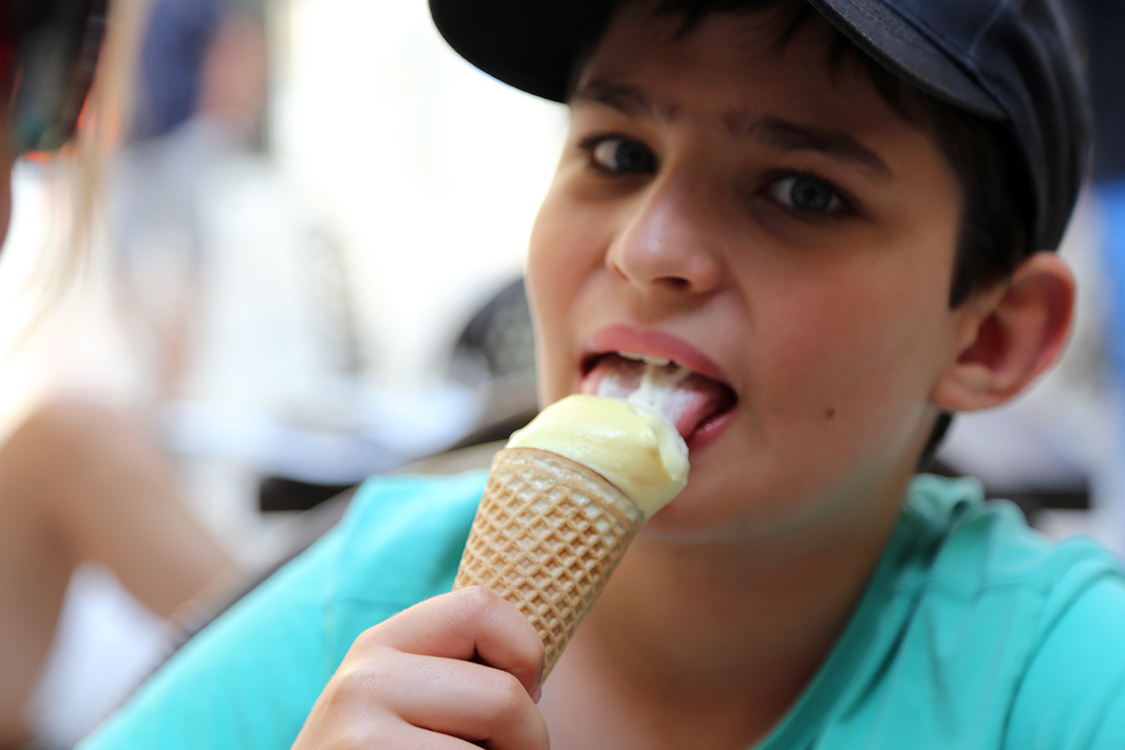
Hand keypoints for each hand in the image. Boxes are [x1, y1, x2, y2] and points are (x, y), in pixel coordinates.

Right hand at [291, 586, 548, 748]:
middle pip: (504, 696)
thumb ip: (453, 671)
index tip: (518, 696)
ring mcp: (359, 735)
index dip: (524, 654)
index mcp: (380, 644)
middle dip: (527, 740)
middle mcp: (363, 680)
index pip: (483, 605)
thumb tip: (536, 672)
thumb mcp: (406, 700)